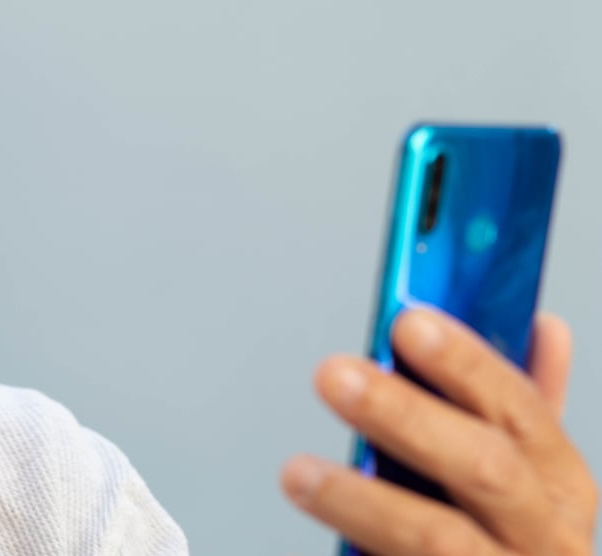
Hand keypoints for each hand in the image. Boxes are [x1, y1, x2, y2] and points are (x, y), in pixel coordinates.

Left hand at [281, 309, 597, 554]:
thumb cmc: (504, 546)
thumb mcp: (531, 481)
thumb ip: (516, 408)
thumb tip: (542, 324)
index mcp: (559, 485)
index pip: (520, 408)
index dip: (466, 363)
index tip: (407, 322)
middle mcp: (545, 538)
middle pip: (482, 469)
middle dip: (406, 416)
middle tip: (333, 375)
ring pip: (437, 539)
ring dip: (362, 501)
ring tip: (297, 472)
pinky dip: (359, 549)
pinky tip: (315, 530)